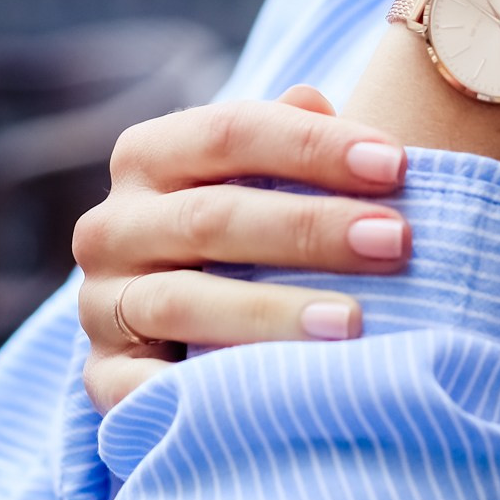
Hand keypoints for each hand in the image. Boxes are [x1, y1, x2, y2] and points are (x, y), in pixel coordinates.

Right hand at [74, 86, 410, 412]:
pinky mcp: (104, 380)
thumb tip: (315, 101)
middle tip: (396, 242)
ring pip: (183, 301)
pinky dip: (209, 393)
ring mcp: (101, 304)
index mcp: (148, 157)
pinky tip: (281, 398)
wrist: (169, 334)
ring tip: (354, 323)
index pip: (228, 132)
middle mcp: (112, 225)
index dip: (314, 146)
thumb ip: (292, 139)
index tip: (398, 166)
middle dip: (311, 227)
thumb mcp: (261, 182)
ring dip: (274, 311)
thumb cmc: (243, 241)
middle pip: (212, 217)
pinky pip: (147, 390)